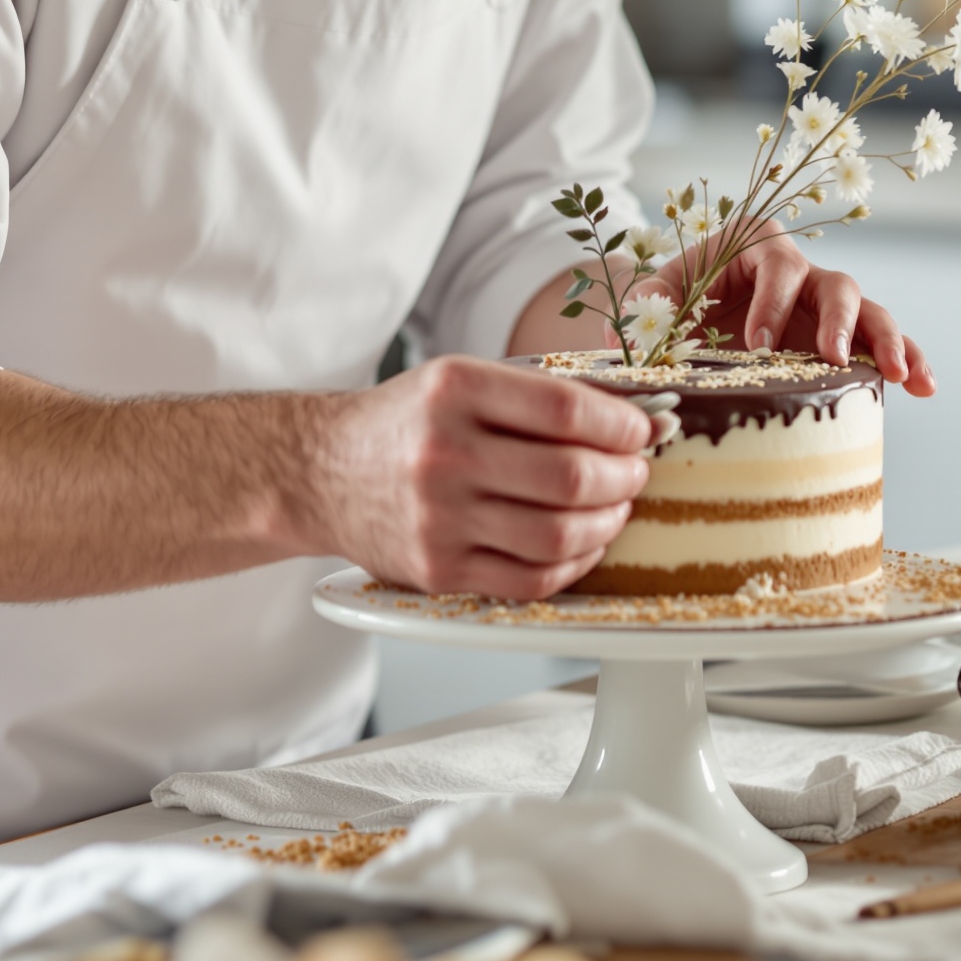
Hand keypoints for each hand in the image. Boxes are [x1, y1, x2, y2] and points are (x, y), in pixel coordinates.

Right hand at [300, 356, 652, 599]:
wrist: (320, 471)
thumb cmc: (404, 422)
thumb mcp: (458, 380)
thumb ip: (536, 396)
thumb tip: (629, 418)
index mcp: (455, 389)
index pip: (565, 409)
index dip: (620, 424)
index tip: (640, 431)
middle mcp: (444, 453)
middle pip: (569, 476)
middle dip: (624, 477)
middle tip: (635, 472)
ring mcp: (438, 519)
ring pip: (558, 534)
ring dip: (607, 522)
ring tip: (615, 506)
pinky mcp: (437, 571)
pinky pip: (531, 579)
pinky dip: (574, 563)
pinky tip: (583, 543)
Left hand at [634, 230, 934, 397]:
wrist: (677, 322)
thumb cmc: (667, 304)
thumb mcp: (651, 300)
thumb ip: (646, 313)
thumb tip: (635, 344)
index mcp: (754, 245)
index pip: (776, 266)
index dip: (772, 303)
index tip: (757, 346)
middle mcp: (798, 271)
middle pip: (835, 284)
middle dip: (841, 322)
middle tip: (836, 360)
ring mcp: (823, 307)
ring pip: (870, 313)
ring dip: (891, 342)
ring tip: (904, 378)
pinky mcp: (838, 341)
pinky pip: (879, 346)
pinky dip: (907, 360)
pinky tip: (924, 387)